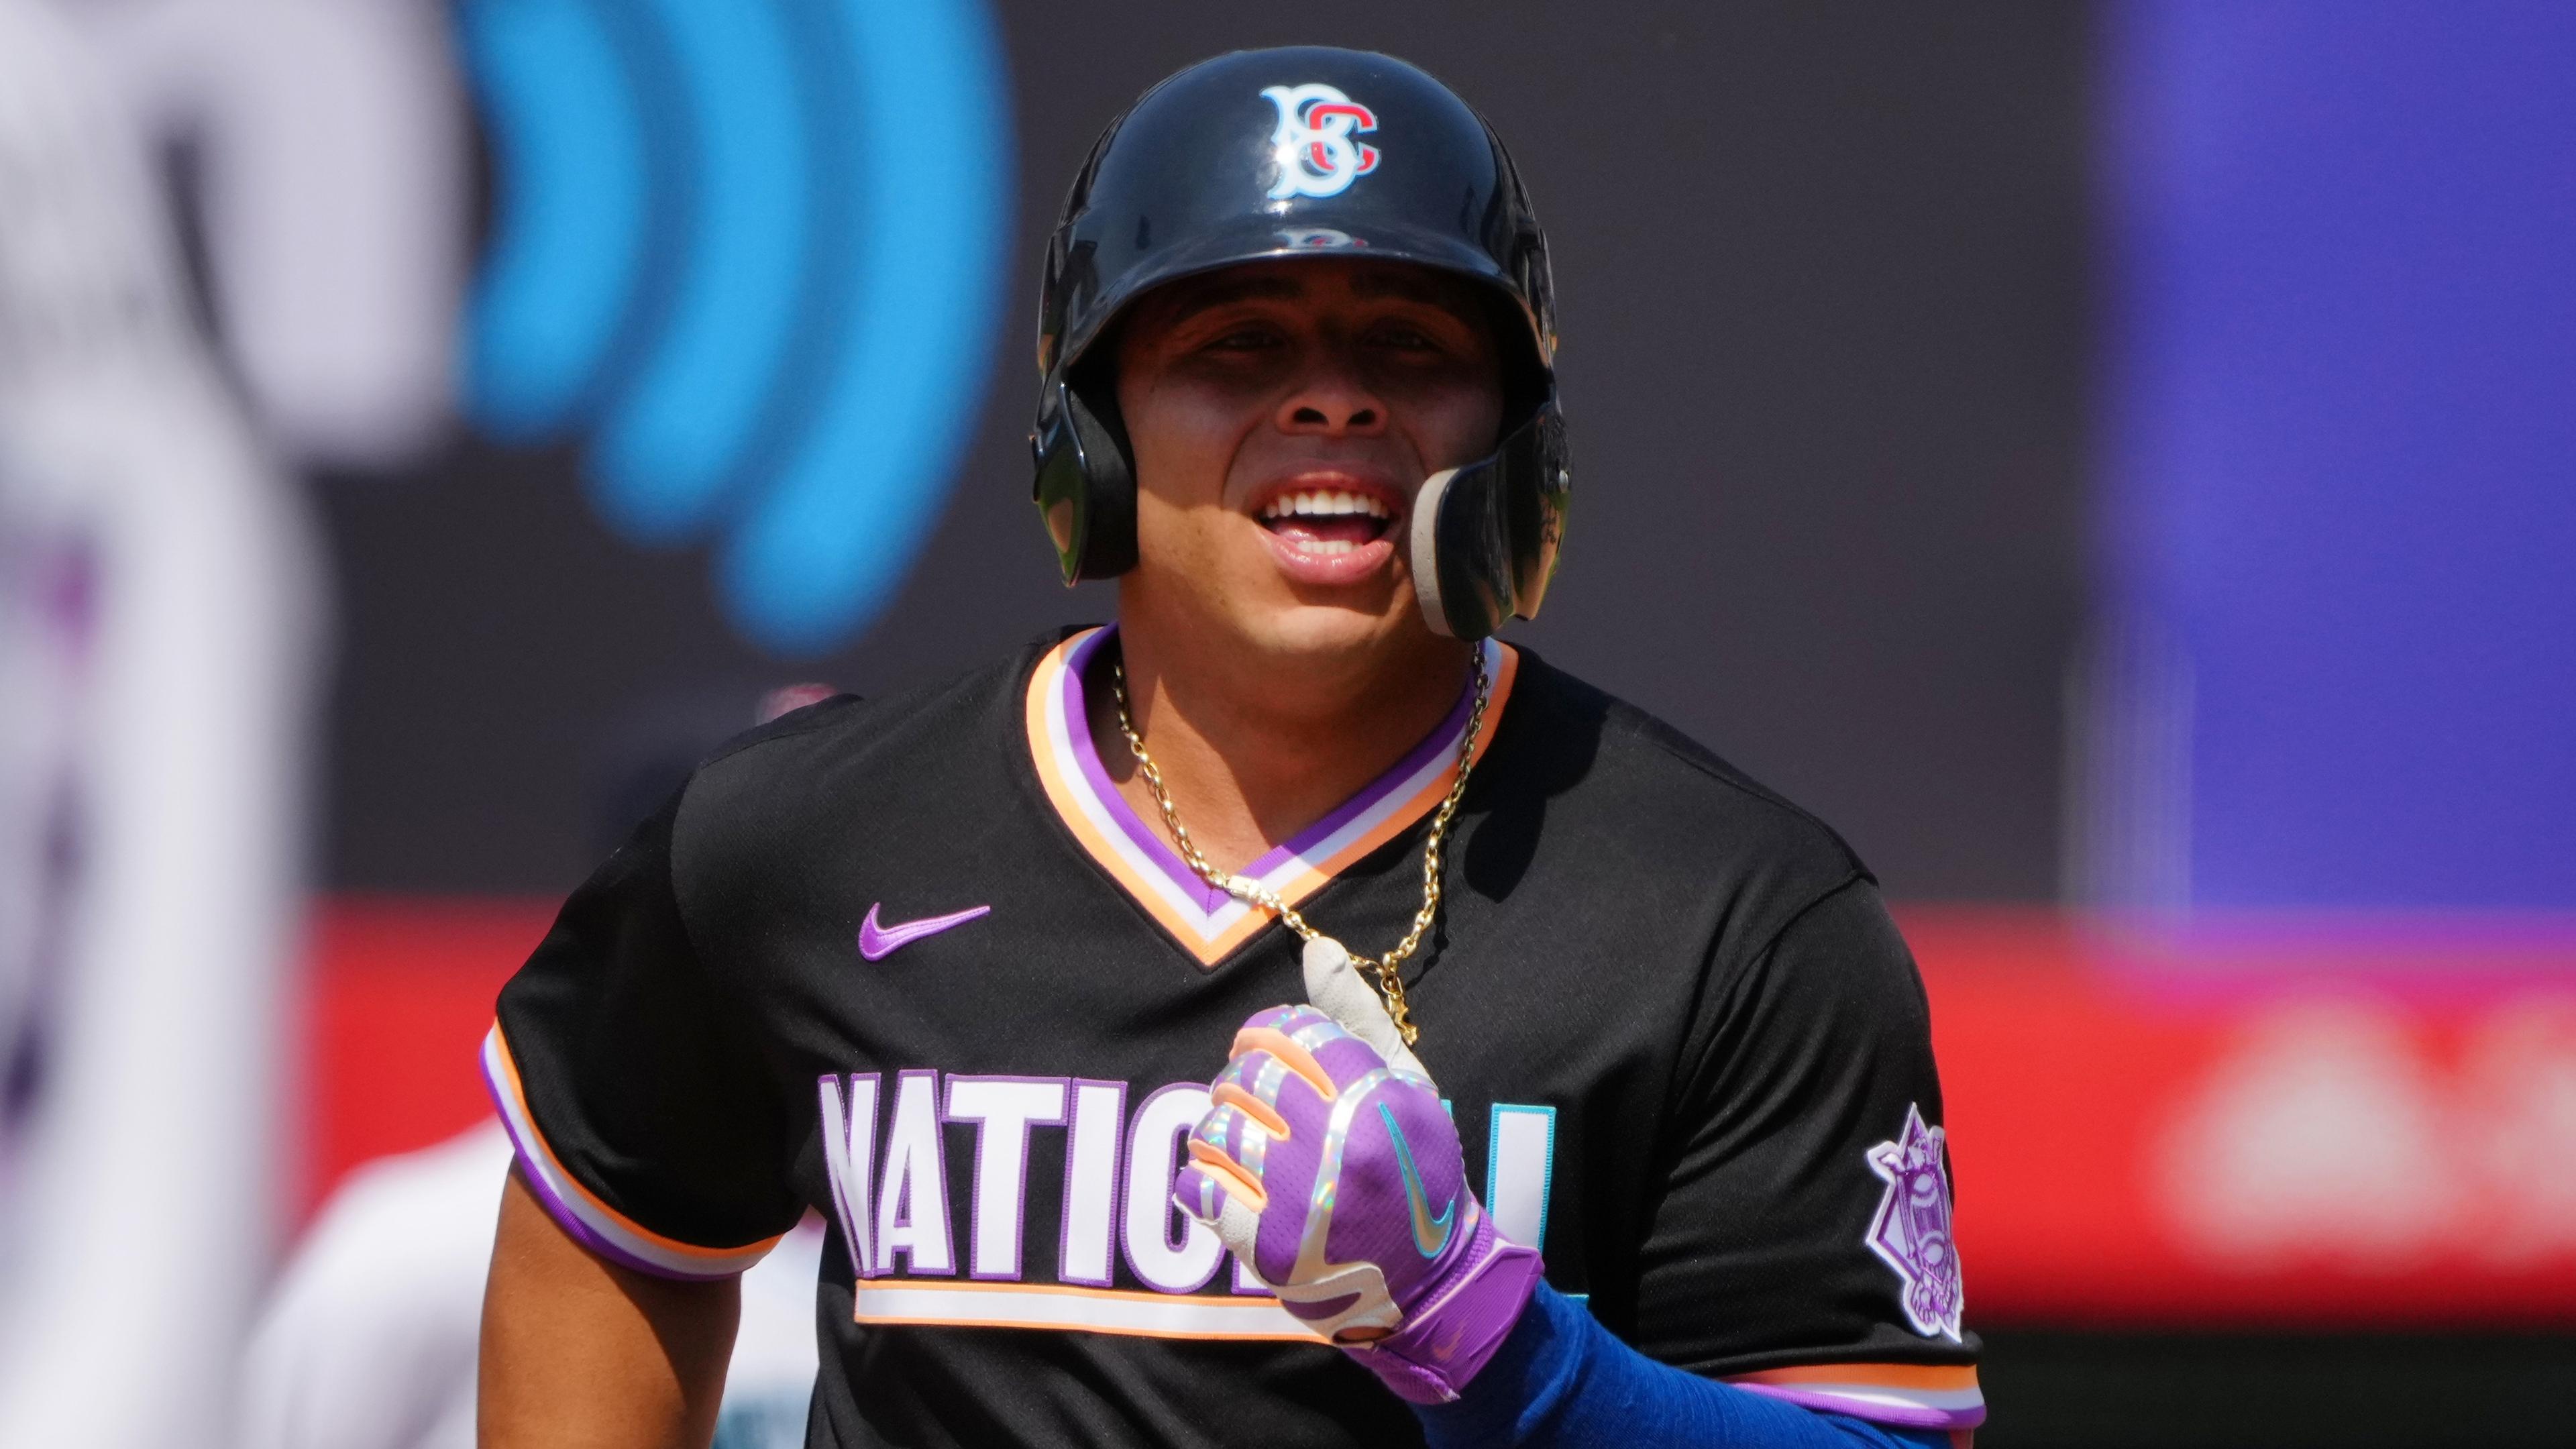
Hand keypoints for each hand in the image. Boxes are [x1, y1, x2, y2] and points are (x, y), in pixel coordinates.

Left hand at [1174, 940, 1542, 1403]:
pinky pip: (1198, 1189)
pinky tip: (1229, 1187)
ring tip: (1241, 1145)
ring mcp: (1303, 1200)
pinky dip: (1202, 1183)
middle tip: (1249, 1101)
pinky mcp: (1270, 1250)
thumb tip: (1317, 946)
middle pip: (1245, 1077)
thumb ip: (1357, 1017)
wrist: (1431, 1280)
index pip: (1288, 1031)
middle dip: (1237, 1082)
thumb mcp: (1406, 1088)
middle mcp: (1341, 1144)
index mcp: (1376, 1098)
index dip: (1263, 1034)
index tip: (1261, 1049)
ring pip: (1214, 1130)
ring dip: (1217, 1133)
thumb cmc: (1415, 1171)